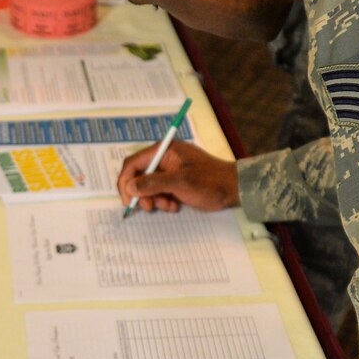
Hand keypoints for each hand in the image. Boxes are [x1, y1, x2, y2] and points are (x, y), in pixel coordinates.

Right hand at [117, 140, 238, 213]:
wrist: (233, 188)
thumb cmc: (210, 181)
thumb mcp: (180, 182)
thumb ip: (153, 184)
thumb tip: (130, 187)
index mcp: (164, 150)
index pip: (133, 163)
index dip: (126, 181)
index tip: (127, 199)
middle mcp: (164, 158)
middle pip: (139, 176)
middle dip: (142, 193)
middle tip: (149, 208)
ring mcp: (170, 170)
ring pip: (149, 187)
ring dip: (154, 199)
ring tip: (168, 206)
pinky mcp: (175, 181)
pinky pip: (160, 192)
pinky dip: (164, 201)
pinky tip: (175, 206)